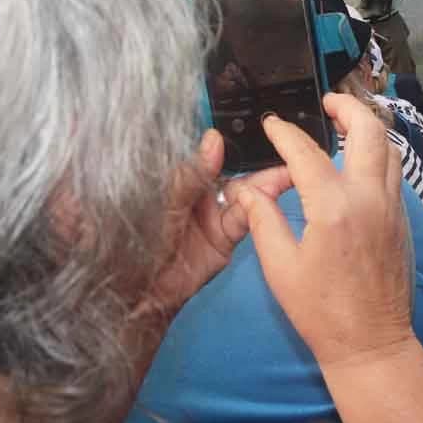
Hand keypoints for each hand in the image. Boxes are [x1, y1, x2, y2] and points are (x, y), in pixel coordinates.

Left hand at [142, 130, 290, 325]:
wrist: (137, 291)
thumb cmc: (136, 240)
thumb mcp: (165, 201)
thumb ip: (193, 173)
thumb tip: (214, 139)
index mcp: (182, 178)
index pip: (215, 154)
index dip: (238, 144)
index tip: (261, 131)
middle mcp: (200, 194)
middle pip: (236, 172)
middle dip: (259, 163)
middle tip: (284, 150)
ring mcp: (213, 216)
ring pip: (246, 195)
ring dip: (265, 186)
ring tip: (286, 173)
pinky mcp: (224, 238)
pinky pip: (245, 221)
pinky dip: (258, 212)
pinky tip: (268, 201)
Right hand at [237, 95, 422, 422]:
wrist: (371, 344)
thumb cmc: (320, 311)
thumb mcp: (279, 266)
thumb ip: (263, 219)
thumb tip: (244, 190)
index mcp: (333, 208)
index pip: (306, 153)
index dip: (284, 133)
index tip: (271, 124)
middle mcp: (369, 198)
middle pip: (368, 131)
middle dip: (346, 108)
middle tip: (325, 103)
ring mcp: (392, 208)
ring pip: (389, 149)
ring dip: (367, 130)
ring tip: (342, 127)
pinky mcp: (403, 220)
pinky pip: (393, 173)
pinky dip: (377, 156)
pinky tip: (357, 164)